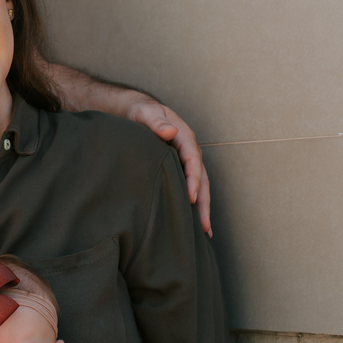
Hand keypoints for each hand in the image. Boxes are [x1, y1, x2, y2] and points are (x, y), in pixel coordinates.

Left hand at [124, 97, 210, 237]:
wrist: (137, 111)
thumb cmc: (140, 112)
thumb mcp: (145, 113)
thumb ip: (156, 121)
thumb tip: (171, 131)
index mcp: (183, 136)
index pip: (193, 159)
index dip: (193, 179)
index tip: (190, 197)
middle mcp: (189, 150)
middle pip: (201, 177)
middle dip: (204, 201)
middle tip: (203, 225)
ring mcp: (185, 160)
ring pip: (200, 185)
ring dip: (203, 207)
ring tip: (205, 231)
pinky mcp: (179, 168)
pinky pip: (189, 186)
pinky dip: (194, 203)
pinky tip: (194, 222)